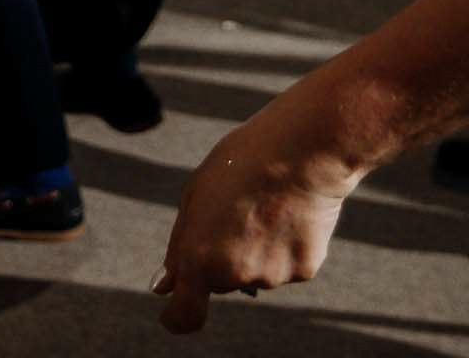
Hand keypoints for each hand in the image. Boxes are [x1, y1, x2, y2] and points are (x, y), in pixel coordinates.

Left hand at [156, 113, 356, 333]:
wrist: (301, 151)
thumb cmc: (240, 164)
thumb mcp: (194, 196)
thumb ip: (179, 246)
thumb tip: (163, 287)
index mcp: (199, 258)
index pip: (185, 315)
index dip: (177, 317)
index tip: (173, 311)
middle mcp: (234, 276)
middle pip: (221, 281)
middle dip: (222, 257)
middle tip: (236, 212)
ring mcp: (272, 276)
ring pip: (256, 272)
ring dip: (256, 249)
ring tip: (266, 205)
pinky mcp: (305, 270)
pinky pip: (287, 265)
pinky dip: (285, 246)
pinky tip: (290, 212)